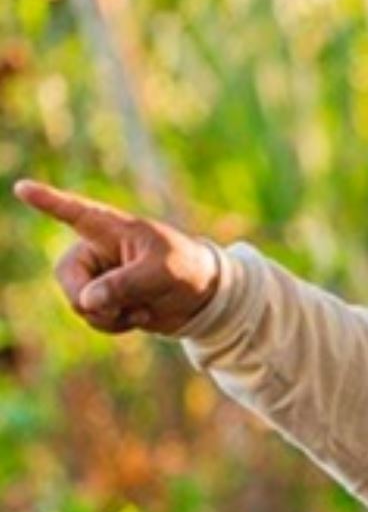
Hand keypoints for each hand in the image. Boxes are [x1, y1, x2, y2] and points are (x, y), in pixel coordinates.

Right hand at [14, 179, 220, 334]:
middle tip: (122, 308)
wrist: (202, 297)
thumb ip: (125, 284)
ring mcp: (96, 276)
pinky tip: (139, 315)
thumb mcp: (162, 274)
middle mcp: (95, 251)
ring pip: (79, 304)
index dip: (47, 201)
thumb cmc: (186, 269)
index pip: (74, 212)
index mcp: (111, 229)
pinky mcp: (102, 299)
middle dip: (92, 302)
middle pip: (68, 280)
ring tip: (141, 308)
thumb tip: (86, 302)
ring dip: (109, 316)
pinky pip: (93, 319)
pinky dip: (114, 325)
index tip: (22, 187)